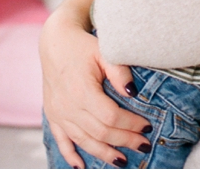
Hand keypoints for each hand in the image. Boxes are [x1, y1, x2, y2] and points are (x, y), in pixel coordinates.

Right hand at [40, 10, 151, 167]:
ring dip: (103, 153)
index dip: (130, 124)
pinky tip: (81, 166)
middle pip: (99, 132)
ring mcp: (58, 113)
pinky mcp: (52, 115)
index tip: (148, 126)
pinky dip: (71, 155)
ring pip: (83, 141)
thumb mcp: (104, 52)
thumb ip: (119, 72)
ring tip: (122, 160)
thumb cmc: (82, 46)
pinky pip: (61, 140)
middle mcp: (67, 106)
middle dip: (124, 141)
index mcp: (81, 90)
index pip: (110, 117)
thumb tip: (134, 93)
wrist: (55, 42)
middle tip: (144, 145)